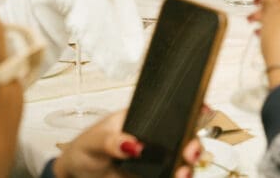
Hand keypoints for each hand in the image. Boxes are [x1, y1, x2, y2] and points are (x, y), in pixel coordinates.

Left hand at [52, 110, 199, 177]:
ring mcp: (156, 159)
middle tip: (190, 151)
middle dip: (193, 142)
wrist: (78, 176)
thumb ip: (111, 141)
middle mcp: (153, 138)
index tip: (201, 109)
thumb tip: (132, 144)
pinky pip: (171, 177)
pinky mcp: (154, 177)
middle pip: (183, 136)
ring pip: (182, 160)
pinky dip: (177, 177)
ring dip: (187, 165)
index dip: (189, 107)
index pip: (169, 109)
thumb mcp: (94, 141)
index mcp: (141, 118)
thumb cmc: (84, 150)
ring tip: (182, 173)